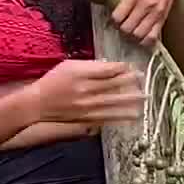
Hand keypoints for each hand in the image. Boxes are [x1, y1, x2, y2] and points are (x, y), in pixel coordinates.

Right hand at [30, 59, 144, 123]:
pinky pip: (107, 118)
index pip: (107, 70)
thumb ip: (89, 65)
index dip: (122, 68)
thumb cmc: (54, 81)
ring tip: (145, 99)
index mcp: (81, 74)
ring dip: (130, 101)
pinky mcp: (86, 118)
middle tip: (144, 79)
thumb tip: (110, 65)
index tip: (133, 67)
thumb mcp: (69, 66)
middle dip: (130, 82)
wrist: (39, 104)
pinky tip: (132, 117)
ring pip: (113, 103)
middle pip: (113, 85)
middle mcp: (85, 90)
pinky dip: (120, 117)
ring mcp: (86, 106)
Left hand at [111, 0, 179, 46]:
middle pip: (127, 28)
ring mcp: (155, 13)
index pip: (118, 16)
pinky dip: (144, 41)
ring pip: (139, 34)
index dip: (113, 20)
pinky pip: (152, 36)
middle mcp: (146, 4)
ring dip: (131, 36)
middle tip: (120, 26)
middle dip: (121, 29)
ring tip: (128, 31)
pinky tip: (139, 37)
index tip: (113, 19)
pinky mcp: (162, 19)